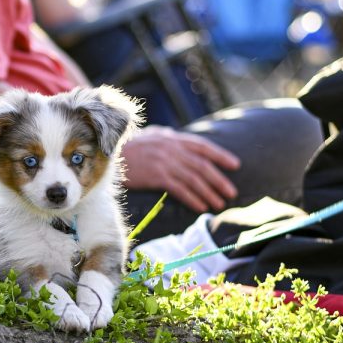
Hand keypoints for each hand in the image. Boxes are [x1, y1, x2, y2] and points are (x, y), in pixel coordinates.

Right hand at [122, 126, 240, 212]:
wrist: (107, 153)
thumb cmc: (127, 146)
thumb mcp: (150, 135)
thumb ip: (166, 137)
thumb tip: (179, 140)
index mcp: (172, 138)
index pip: (202, 146)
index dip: (221, 155)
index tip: (235, 165)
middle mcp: (172, 149)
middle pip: (202, 165)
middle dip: (219, 180)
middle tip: (231, 192)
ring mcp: (165, 162)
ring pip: (194, 179)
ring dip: (209, 192)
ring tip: (219, 203)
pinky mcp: (156, 176)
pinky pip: (180, 189)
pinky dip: (193, 198)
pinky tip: (201, 207)